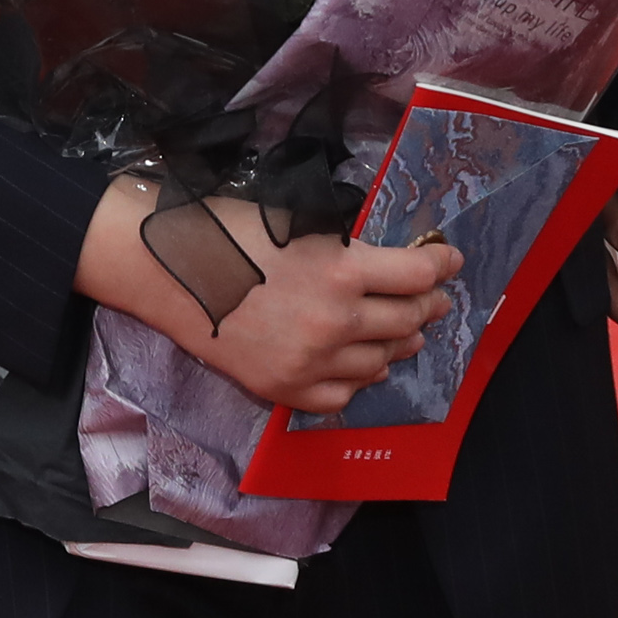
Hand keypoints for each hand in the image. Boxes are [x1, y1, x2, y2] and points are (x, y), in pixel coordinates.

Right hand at [80, 184, 460, 418]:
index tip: (450, 260)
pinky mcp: (284, 389)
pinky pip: (343, 394)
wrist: (167, 272)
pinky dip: (360, 377)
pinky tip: (364, 364)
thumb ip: (350, 249)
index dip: (442, 265)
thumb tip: (390, 261)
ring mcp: (311, 363)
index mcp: (343, 271)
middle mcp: (336, 323)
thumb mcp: (303, 223)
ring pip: (381, 361)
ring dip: (400, 343)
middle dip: (428, 305)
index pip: (419, 275)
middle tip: (434, 298)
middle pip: (408, 320)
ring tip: (406, 332)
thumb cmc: (232, 232)